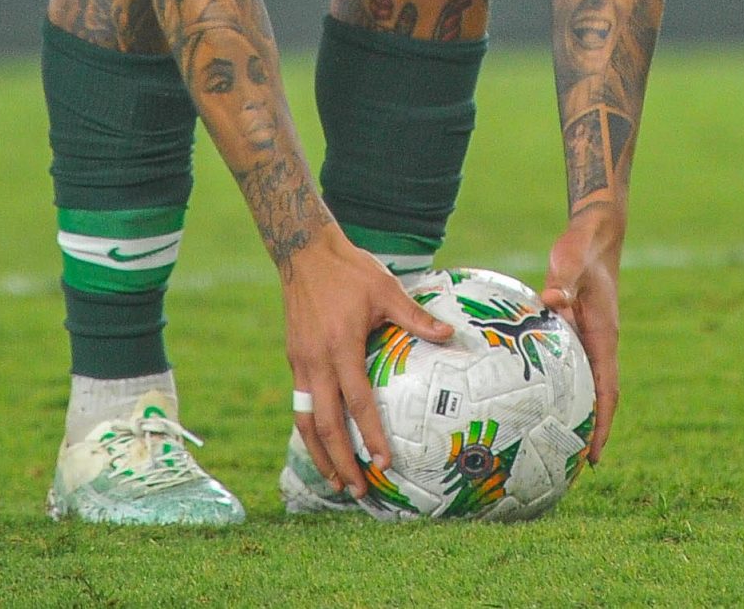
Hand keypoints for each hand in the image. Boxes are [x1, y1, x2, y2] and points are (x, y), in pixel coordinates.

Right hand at [280, 237, 452, 496]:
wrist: (304, 253)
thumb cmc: (351, 271)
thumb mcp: (386, 289)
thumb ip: (416, 317)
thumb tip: (450, 336)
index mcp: (341, 347)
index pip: (356, 402)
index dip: (369, 434)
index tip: (384, 461)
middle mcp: (315, 361)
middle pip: (324, 424)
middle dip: (340, 461)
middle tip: (359, 490)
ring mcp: (300, 363)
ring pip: (304, 421)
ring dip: (319, 455)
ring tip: (336, 482)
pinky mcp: (293, 359)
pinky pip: (299, 404)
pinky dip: (309, 430)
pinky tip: (323, 445)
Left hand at [542, 206, 624, 464]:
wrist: (595, 235)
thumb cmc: (581, 248)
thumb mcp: (569, 261)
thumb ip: (562, 282)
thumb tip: (551, 302)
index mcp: (604, 337)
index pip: (608, 390)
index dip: (603, 424)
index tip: (595, 456)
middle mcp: (600, 344)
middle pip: (600, 398)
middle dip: (592, 432)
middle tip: (574, 467)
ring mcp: (589, 340)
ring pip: (586, 386)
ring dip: (578, 416)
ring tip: (557, 447)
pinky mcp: (576, 332)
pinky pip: (570, 370)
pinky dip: (562, 391)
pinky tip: (538, 401)